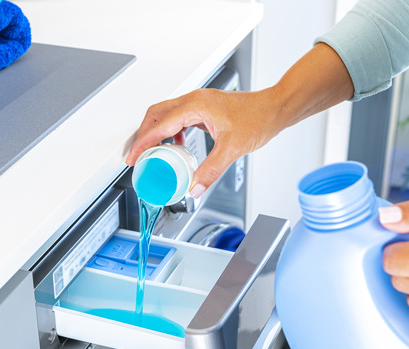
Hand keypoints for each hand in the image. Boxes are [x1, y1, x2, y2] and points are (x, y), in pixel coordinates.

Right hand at [126, 87, 283, 196]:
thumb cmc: (258, 118)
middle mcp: (194, 100)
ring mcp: (199, 103)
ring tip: (153, 152)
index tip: (134, 157)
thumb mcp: (231, 149)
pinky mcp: (205, 109)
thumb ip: (210, 170)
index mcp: (195, 105)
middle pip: (155, 115)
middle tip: (137, 155)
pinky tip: (178, 145)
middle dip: (143, 135)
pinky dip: (172, 131)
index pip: (159, 125)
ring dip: (156, 132)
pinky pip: (179, 118)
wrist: (275, 108)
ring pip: (166, 115)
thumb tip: (194, 187)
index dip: (143, 142)